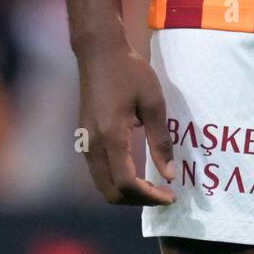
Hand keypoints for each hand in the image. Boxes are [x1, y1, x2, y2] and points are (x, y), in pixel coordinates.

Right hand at [78, 42, 176, 205]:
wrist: (99, 52)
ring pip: (102, 185)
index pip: (126, 183)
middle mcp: (92, 145)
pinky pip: (98, 172)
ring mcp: (84, 143)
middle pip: (111, 192)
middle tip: (162, 195)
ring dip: (126, 192)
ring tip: (152, 187)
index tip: (170, 196)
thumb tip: (168, 174)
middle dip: (137, 200)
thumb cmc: (130, 72)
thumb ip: (160, 140)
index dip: (149, 196)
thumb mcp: (153, 102)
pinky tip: (135, 172)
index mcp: (111, 136)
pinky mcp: (83, 138)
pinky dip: (116, 180)